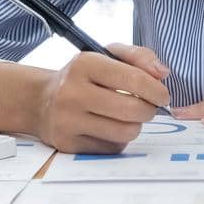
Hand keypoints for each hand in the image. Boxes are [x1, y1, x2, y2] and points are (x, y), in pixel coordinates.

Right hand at [32, 43, 171, 152]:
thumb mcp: (107, 55)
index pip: (133, 79)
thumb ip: (139, 57)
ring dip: (135, 126)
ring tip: (129, 117)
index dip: (156, 89)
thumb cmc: (83, 77)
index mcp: (84, 64)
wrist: (41, 101)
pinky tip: (110, 128)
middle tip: (148, 107)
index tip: (162, 95)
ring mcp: (67, 121)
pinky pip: (111, 148)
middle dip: (149, 110)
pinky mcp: (67, 144)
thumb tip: (163, 73)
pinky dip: (118, 139)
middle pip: (132, 110)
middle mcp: (72, 92)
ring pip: (124, 132)